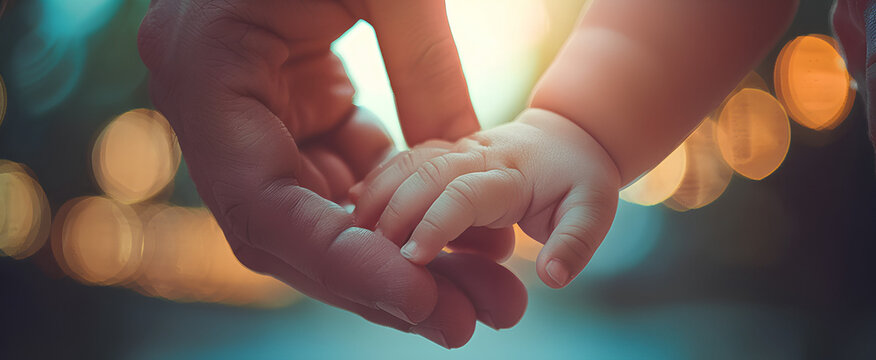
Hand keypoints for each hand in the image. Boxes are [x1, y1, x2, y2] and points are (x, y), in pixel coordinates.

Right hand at [138, 0, 525, 346]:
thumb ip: (429, 77)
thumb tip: (474, 181)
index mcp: (207, 70)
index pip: (264, 202)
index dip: (343, 262)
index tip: (421, 301)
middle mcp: (214, 106)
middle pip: (290, 229)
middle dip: (380, 281)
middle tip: (466, 321)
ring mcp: (247, 110)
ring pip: (316, 213)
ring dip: (395, 256)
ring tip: (478, 293)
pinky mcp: (286, 106)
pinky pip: (335, 174)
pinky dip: (392, 208)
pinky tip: (454, 235)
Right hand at [354, 109, 621, 287]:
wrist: (563, 138)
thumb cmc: (578, 178)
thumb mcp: (593, 209)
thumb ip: (574, 242)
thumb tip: (554, 276)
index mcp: (510, 173)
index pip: (466, 194)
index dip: (437, 223)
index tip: (413, 258)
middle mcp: (476, 156)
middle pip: (425, 175)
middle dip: (394, 212)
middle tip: (373, 253)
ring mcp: (453, 151)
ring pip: (406, 162)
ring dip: (377, 195)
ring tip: (353, 231)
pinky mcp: (438, 153)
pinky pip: (401, 160)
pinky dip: (375, 179)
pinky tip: (351, 200)